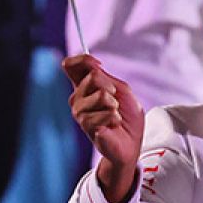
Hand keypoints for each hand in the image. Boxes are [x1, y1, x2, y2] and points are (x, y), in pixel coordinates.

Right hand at [63, 55, 143, 202]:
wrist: (131, 142)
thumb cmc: (126, 115)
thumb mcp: (121, 90)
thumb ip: (105, 77)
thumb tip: (92, 65)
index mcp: (84, 86)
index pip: (71, 65)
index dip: (83, 60)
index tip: (98, 65)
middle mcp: (77, 98)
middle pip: (92, 77)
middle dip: (111, 86)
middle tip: (116, 100)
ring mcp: (80, 113)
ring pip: (100, 96)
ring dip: (114, 105)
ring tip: (115, 114)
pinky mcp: (87, 127)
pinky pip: (104, 114)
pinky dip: (115, 117)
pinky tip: (114, 124)